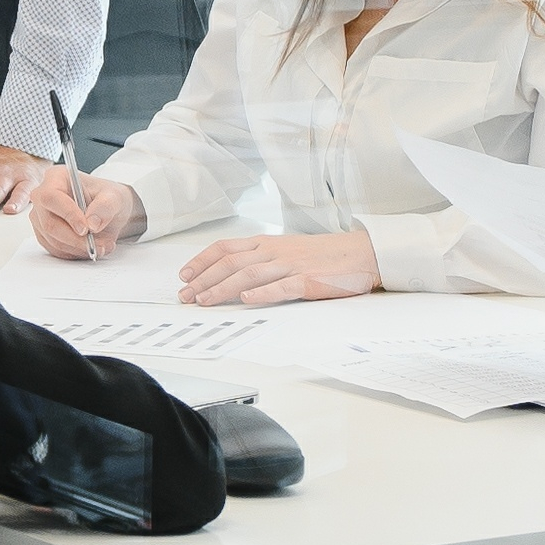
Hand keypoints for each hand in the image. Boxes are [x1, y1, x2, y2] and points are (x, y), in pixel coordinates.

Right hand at [26, 170, 140, 259]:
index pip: (51, 197)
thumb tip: (91, 224)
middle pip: (49, 223)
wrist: (109, 212)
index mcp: (56, 178)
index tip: (86, 229)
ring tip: (103, 246)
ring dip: (79, 248)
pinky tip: (92, 248)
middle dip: (75, 239)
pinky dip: (75, 253)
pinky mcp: (44, 235)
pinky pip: (56, 250)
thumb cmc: (108, 198)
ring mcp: (41, 217)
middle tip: (98, 245)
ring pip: (53, 240)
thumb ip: (105, 207)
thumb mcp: (115, 197)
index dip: (67, 214)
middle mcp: (43, 197)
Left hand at [175, 228, 379, 305]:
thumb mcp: (286, 249)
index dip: (201, 261)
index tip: (183, 275)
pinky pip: (282, 287)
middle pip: (230, 263)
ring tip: (204, 301)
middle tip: (185, 296)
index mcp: (267, 244)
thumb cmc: (322, 255)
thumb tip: (229, 272)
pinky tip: (247, 300)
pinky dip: (263, 293)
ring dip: (223, 288)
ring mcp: (290, 266)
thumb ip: (260, 258)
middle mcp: (274, 252)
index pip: (225, 249)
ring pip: (249, 275)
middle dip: (203, 280)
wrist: (361, 253)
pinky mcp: (308, 281)